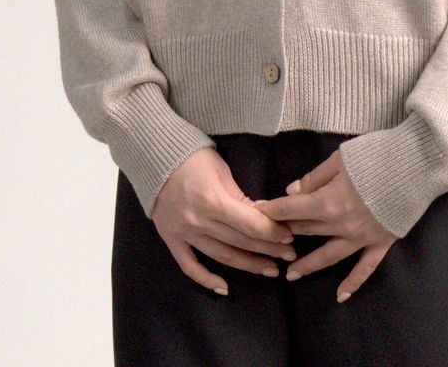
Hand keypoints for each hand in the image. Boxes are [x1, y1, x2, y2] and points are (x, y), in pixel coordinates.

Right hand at [151, 146, 296, 294]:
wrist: (156, 158)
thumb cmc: (195, 159)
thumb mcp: (223, 172)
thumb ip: (241, 198)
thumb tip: (263, 217)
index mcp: (213, 201)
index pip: (250, 225)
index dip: (273, 232)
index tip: (290, 236)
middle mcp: (199, 221)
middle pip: (240, 242)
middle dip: (268, 249)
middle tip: (289, 255)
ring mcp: (183, 233)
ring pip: (221, 256)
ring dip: (248, 265)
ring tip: (270, 270)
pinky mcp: (171, 239)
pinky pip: (189, 265)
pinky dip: (206, 279)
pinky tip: (224, 288)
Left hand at [255, 148, 397, 301]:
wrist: (417, 163)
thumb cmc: (377, 155)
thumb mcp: (340, 158)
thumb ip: (314, 177)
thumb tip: (293, 191)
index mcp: (328, 201)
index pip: (292, 208)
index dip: (273, 210)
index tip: (257, 212)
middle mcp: (341, 224)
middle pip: (307, 229)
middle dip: (287, 232)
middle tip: (269, 239)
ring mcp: (361, 237)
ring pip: (328, 255)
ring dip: (308, 265)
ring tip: (290, 275)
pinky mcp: (381, 242)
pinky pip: (365, 268)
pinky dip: (353, 283)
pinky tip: (340, 296)